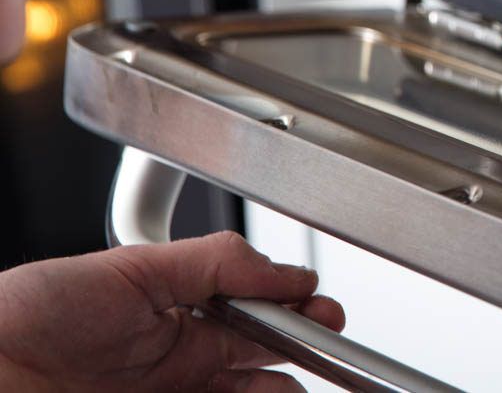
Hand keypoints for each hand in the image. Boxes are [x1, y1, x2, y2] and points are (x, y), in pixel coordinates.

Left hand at [0, 230, 344, 390]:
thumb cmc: (28, 316)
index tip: (324, 313)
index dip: (298, 313)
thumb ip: (215, 262)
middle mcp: (181, 364)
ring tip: (301, 385)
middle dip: (307, 355)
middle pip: (265, 366)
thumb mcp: (134, 269)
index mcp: (180, 316)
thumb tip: (284, 271)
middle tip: (329, 350)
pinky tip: (269, 391)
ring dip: (283, 389)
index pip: (258, 316)